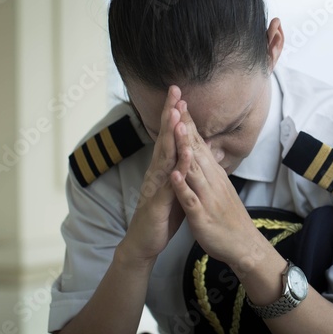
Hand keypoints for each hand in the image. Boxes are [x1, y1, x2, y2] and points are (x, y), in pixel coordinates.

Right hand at [125, 86, 186, 260]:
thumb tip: (188, 154)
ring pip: (164, 156)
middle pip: (164, 139)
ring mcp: (155, 186)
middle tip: (174, 90)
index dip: (174, 117)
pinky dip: (177, 168)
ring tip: (176, 113)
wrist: (144, 243)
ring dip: (171, 134)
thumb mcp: (173, 188)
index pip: (170, 138)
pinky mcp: (157, 203)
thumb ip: (178, 171)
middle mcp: (156, 173)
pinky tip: (184, 154)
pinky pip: (169, 183)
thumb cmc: (161, 215)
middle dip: (169, 114)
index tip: (181, 95)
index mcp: (163, 169)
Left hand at [170, 101, 257, 264]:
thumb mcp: (219, 188)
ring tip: (175, 128)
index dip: (188, 124)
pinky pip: (191, 200)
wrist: (244, 244)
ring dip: (184, 149)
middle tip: (176, 102)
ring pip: (194, 170)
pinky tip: (175, 175)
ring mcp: (207, 197)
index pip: (199, 144)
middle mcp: (212, 181)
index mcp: (213, 174)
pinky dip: (183, 187)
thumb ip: (210, 171)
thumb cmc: (228, 217)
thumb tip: (203, 154)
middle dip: (184, 126)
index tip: (179, 103)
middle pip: (196, 149)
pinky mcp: (202, 216)